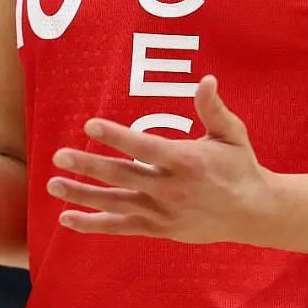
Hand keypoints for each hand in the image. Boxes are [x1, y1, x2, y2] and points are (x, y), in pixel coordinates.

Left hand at [48, 75, 277, 244]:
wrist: (255, 213)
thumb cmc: (240, 167)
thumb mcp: (231, 135)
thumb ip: (213, 109)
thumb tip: (206, 80)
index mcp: (186, 162)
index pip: (145, 148)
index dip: (117, 136)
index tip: (90, 124)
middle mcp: (171, 189)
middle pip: (123, 176)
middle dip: (89, 165)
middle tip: (58, 155)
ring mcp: (163, 212)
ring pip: (116, 203)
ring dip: (82, 195)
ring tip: (53, 185)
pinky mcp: (159, 228)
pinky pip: (121, 227)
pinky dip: (93, 224)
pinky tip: (66, 218)